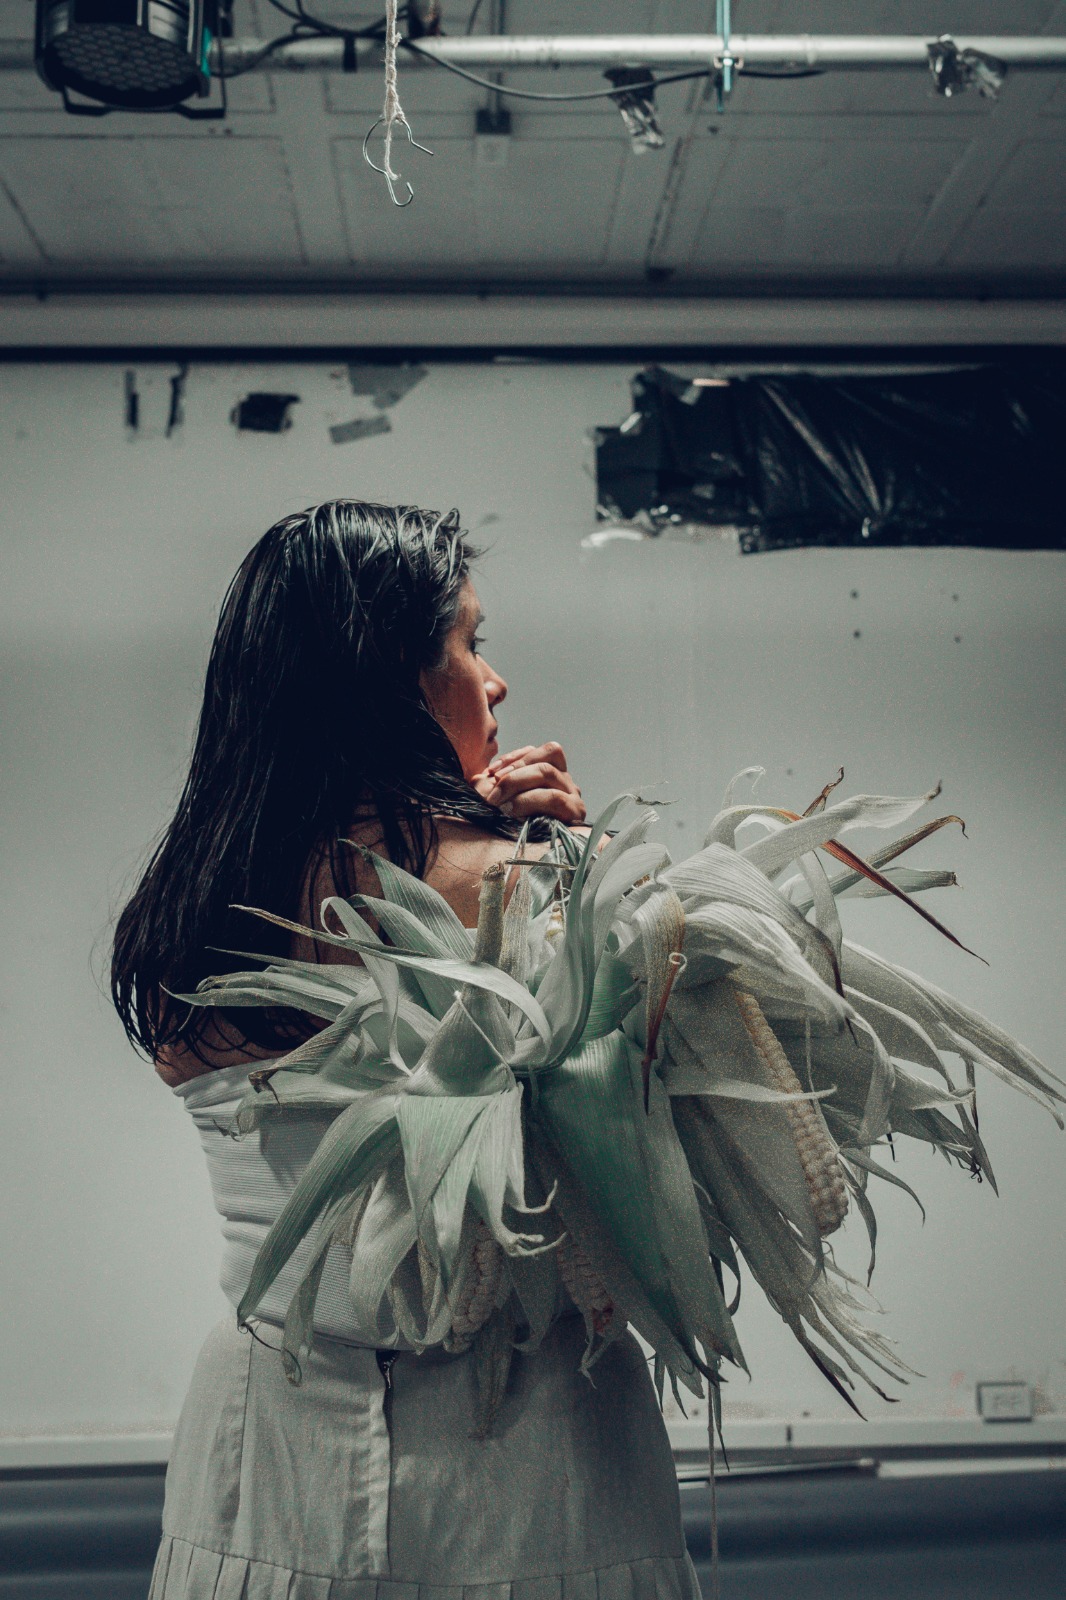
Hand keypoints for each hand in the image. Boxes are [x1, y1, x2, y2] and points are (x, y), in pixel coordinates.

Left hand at [472, 740, 586, 825]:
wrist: (525, 864)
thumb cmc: (509, 830)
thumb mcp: (495, 802)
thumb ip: (488, 786)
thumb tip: (481, 778)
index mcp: (552, 775)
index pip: (542, 751)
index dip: (516, 757)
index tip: (492, 772)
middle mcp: (565, 782)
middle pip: (546, 757)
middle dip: (513, 771)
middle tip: (493, 791)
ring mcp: (572, 795)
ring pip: (548, 772)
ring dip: (518, 782)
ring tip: (499, 802)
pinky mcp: (575, 812)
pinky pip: (555, 797)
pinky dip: (530, 799)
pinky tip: (513, 810)